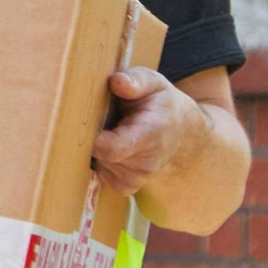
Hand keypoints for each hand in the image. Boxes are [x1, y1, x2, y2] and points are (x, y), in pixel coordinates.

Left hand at [92, 65, 201, 200]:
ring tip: (115, 131)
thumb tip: (117, 81)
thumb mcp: (155, 83)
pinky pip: (100, 172)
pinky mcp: (126, 187)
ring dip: (98, 146)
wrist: (182, 136)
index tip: (85, 122)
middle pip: (99, 153)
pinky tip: (115, 145)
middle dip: (94, 135)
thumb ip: (136, 80)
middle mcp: (145, 163)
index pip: (113, 148)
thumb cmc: (163, 105)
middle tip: (105, 118)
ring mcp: (136, 179)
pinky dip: (101, 158)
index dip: (93, 138)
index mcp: (151, 134)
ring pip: (97, 161)